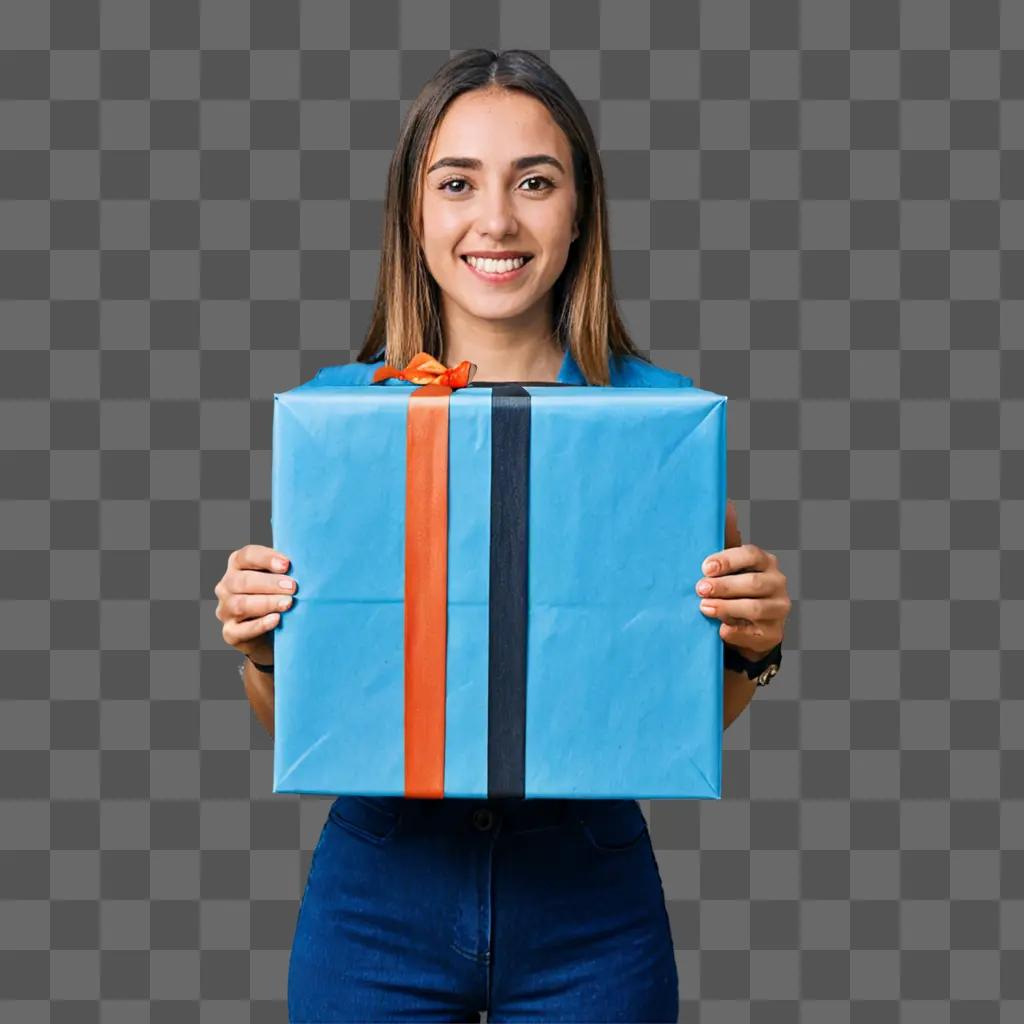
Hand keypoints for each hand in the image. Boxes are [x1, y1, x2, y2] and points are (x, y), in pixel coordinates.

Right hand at [214, 544, 296, 665]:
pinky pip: (242, 629)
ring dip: (267, 603)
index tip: (286, 564)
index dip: (266, 558)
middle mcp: (227, 586)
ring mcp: (226, 610)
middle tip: (292, 587)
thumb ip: (285, 570)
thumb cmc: (278, 596)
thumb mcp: (280, 579)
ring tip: (288, 603)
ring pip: (240, 605)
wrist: (272, 633)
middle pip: (242, 581)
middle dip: (270, 583)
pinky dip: (260, 624)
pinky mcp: (231, 633)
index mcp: (238, 566)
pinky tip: (276, 619)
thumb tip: (305, 565)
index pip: (246, 556)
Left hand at [696, 500, 790, 659]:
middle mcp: (777, 584)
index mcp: (765, 562)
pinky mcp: (772, 633)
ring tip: (704, 608)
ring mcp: (778, 610)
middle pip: (753, 583)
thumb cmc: (735, 587)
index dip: (728, 560)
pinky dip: (735, 632)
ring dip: (727, 608)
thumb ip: (727, 538)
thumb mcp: (731, 564)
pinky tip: (720, 630)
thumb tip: (726, 504)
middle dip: (724, 586)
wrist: (748, 626)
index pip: (751, 555)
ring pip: (755, 608)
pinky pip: (753, 633)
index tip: (705, 567)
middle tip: (699, 589)